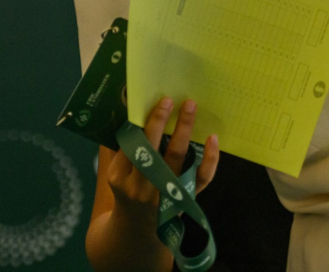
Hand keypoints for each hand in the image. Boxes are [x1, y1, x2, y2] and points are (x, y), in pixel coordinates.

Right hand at [105, 97, 219, 223]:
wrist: (138, 228)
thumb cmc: (127, 190)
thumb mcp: (116, 173)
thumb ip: (122, 148)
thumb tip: (130, 112)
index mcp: (120, 176)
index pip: (133, 146)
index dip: (145, 124)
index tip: (156, 104)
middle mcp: (142, 186)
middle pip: (152, 151)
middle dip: (159, 123)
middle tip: (169, 100)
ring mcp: (165, 193)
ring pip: (177, 159)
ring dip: (185, 130)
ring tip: (190, 107)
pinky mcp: (185, 198)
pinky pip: (201, 178)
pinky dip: (210, 158)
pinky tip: (212, 138)